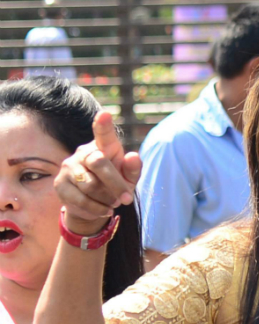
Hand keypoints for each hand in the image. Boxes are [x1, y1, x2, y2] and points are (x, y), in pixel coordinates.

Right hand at [55, 112, 140, 234]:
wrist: (95, 205)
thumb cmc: (116, 184)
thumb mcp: (129, 178)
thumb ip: (133, 169)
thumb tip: (134, 156)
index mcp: (104, 146)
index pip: (104, 134)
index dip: (103, 125)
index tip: (105, 115)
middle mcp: (84, 152)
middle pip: (99, 163)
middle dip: (115, 184)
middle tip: (127, 199)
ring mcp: (68, 167)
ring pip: (89, 185)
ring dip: (106, 198)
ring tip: (114, 202)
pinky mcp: (60, 184)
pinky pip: (79, 199)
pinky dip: (96, 208)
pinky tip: (104, 209)